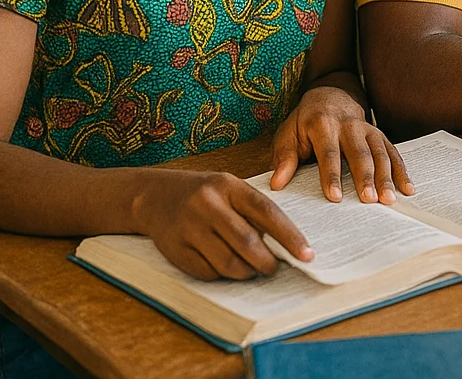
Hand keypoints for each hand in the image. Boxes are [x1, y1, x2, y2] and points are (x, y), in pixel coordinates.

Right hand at [131, 170, 311, 280]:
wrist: (154, 196)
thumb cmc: (205, 194)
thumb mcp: (231, 189)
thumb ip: (254, 211)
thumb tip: (285, 245)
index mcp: (229, 186)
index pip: (267, 212)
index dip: (290, 236)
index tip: (307, 253)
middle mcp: (208, 205)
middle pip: (247, 242)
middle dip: (267, 261)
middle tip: (275, 267)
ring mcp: (189, 227)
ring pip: (228, 262)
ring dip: (247, 272)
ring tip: (253, 269)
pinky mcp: (175, 249)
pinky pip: (207, 272)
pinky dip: (223, 275)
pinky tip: (227, 268)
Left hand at [269, 86, 412, 204]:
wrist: (331, 96)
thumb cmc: (305, 122)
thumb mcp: (288, 133)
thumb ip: (284, 157)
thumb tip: (277, 184)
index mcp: (323, 124)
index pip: (329, 152)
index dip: (332, 175)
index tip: (335, 197)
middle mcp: (349, 125)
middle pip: (359, 153)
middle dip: (365, 177)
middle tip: (369, 200)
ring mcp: (368, 129)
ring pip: (380, 153)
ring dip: (386, 177)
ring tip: (388, 200)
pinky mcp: (380, 135)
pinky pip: (393, 153)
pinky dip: (402, 171)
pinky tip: (407, 189)